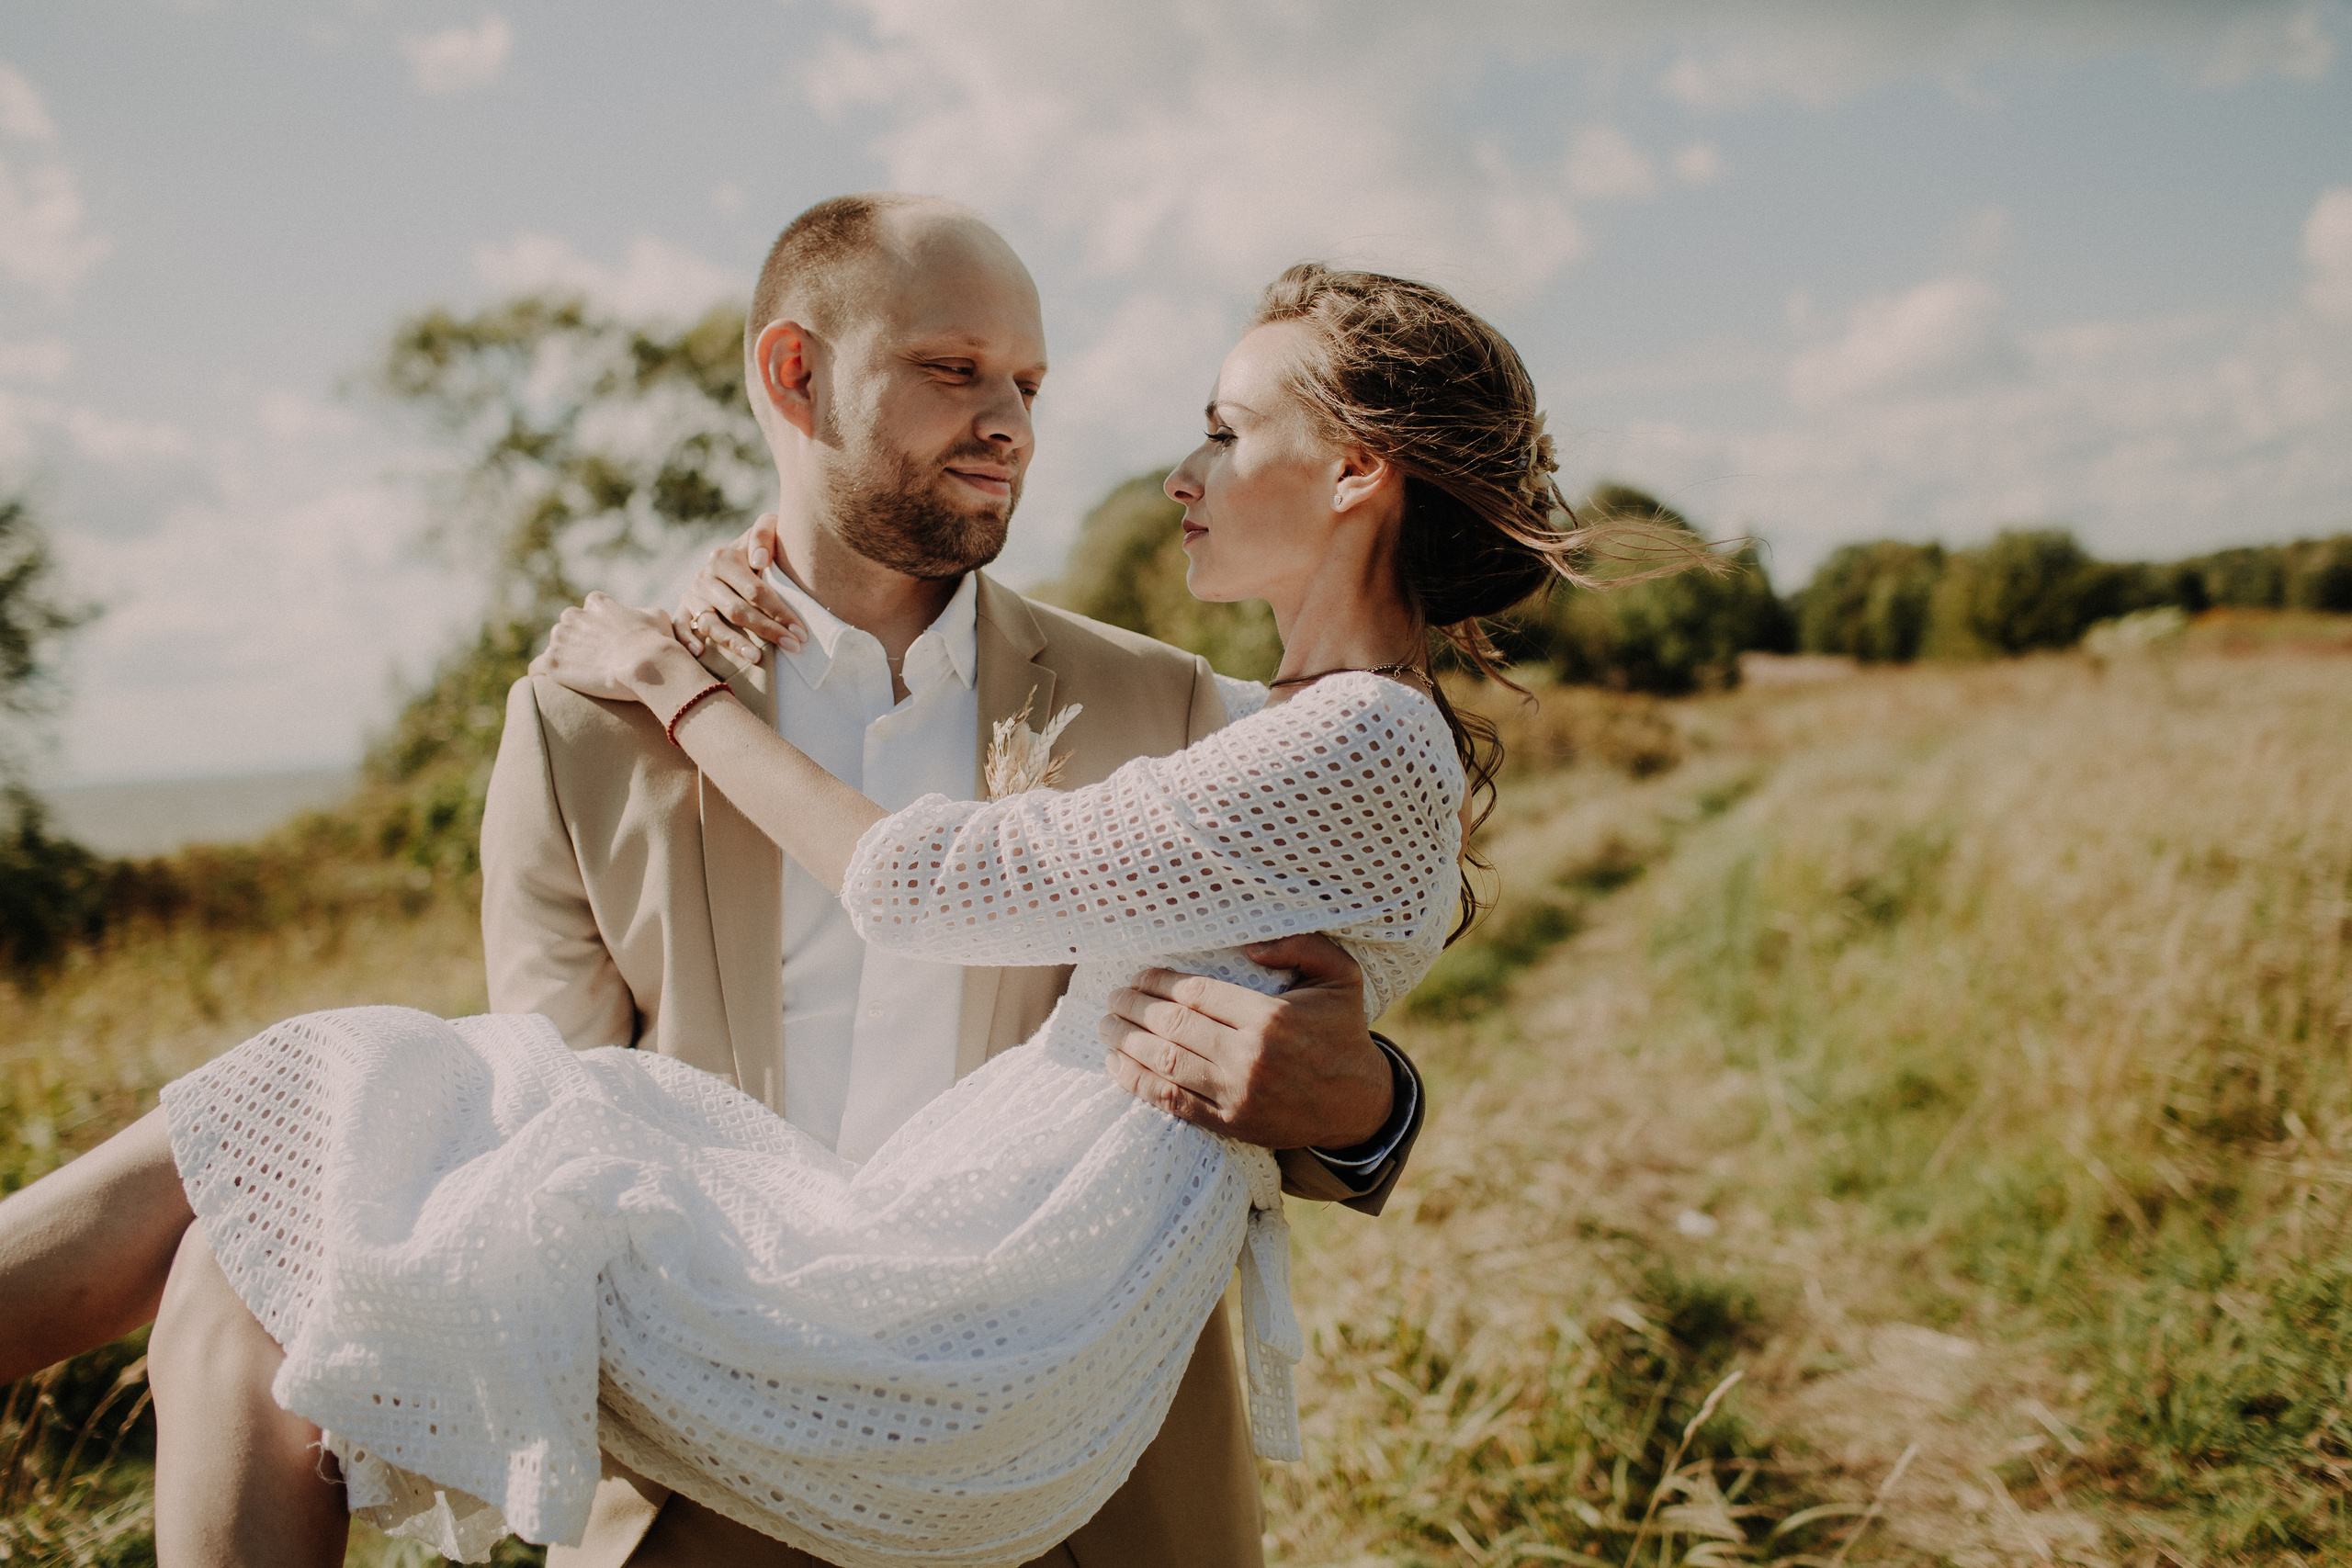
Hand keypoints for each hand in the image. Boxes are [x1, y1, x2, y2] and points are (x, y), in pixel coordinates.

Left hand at [532, 593, 693, 703]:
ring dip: (566, 659)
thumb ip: (641, 613)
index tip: (608, 643)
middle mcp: (573, 616)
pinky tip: (551, 684)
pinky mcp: (553, 663)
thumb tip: (640, 618)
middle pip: (569, 628)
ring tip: (583, 677)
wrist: (647, 664)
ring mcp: (560, 639)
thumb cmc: (657, 642)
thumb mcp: (657, 616)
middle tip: (596, 663)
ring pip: (556, 648)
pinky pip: (538, 667)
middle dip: (579, 642)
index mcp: (596, 603)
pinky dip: (543, 674)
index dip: (599, 628)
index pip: (589, 611)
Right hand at [675, 513, 805, 663]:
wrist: (736, 555)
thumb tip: (759, 561)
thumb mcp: (767, 529)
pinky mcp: (682, 610)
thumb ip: (764, 534)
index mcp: (724, 558)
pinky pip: (680, 627)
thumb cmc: (761, 548)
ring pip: (711, 624)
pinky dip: (687, 640)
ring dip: (733, 643)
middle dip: (767, 630)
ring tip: (757, 657)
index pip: (755, 590)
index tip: (801, 631)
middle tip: (793, 646)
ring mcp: (692, 595)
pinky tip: (700, 652)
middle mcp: (705, 577)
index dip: (780, 611)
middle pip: (736, 610)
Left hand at [1100, 933, 1394, 1150]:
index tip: (1140, 975)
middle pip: (1173, 1026)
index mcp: (1272, 1017)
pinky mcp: (1231, 1124)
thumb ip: (1301, 946)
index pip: (1197, 994)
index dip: (1160, 982)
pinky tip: (1117, 1066)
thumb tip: (1249, 947)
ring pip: (1166, 1064)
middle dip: (1134, 1008)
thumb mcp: (1340, 977)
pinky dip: (1138, 1083)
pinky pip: (1173, 1102)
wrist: (1359, 1106)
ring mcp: (1238, 1094)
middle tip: (1113, 996)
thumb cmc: (1343, 1032)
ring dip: (1127, 1043)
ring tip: (1106, 1027)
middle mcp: (1251, 1056)